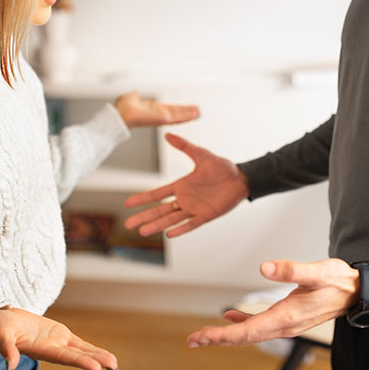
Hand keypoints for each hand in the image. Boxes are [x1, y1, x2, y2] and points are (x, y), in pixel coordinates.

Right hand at [0, 307, 117, 369]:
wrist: (1, 320)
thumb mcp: (0, 335)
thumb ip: (6, 349)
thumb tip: (10, 366)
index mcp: (40, 350)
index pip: (64, 357)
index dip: (80, 362)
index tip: (97, 368)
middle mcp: (52, 349)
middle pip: (77, 356)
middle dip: (95, 361)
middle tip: (114, 366)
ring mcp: (57, 343)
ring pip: (81, 351)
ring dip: (97, 357)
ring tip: (115, 364)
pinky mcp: (60, 335)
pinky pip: (79, 343)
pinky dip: (92, 349)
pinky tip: (104, 356)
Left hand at [113, 92, 199, 128]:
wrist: (120, 115)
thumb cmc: (122, 109)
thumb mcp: (131, 98)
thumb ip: (134, 96)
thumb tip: (134, 94)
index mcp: (153, 109)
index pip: (169, 109)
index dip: (179, 109)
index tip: (186, 108)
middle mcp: (158, 114)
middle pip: (177, 113)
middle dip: (187, 112)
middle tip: (198, 111)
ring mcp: (161, 118)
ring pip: (178, 116)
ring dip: (189, 115)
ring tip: (199, 113)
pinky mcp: (162, 119)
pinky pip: (176, 118)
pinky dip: (186, 117)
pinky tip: (193, 115)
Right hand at [122, 133, 247, 237]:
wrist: (241, 178)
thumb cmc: (222, 167)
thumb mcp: (201, 155)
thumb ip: (184, 146)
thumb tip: (167, 135)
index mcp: (181, 185)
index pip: (157, 194)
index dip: (143, 198)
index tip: (128, 203)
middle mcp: (185, 199)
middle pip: (160, 210)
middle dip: (144, 216)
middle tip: (129, 224)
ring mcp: (194, 208)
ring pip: (171, 219)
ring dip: (157, 224)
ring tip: (143, 231)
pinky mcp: (206, 215)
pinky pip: (191, 224)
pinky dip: (180, 229)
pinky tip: (169, 234)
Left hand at [186, 259, 358, 346]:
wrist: (357, 292)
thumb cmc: (338, 280)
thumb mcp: (316, 271)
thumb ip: (291, 269)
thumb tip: (263, 266)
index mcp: (287, 316)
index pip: (248, 330)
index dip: (222, 334)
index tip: (201, 335)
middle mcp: (285, 325)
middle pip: (245, 336)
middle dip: (218, 338)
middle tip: (193, 340)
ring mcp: (286, 323)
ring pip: (251, 332)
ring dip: (227, 333)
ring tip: (205, 334)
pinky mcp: (288, 317)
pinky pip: (260, 325)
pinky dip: (243, 323)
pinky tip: (232, 316)